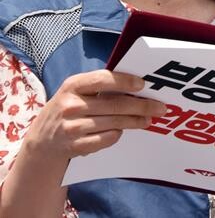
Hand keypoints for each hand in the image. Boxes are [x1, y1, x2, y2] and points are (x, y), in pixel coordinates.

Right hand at [20, 69, 165, 165]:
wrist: (42, 142)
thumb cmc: (68, 110)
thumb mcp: (75, 93)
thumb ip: (99, 86)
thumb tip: (136, 85)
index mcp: (72, 86)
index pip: (103, 79)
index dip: (125, 81)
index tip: (143, 84)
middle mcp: (70, 105)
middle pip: (115, 104)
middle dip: (142, 106)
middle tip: (160, 107)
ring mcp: (72, 127)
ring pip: (114, 123)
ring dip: (135, 121)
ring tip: (148, 120)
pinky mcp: (75, 146)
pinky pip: (106, 139)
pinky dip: (117, 135)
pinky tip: (122, 131)